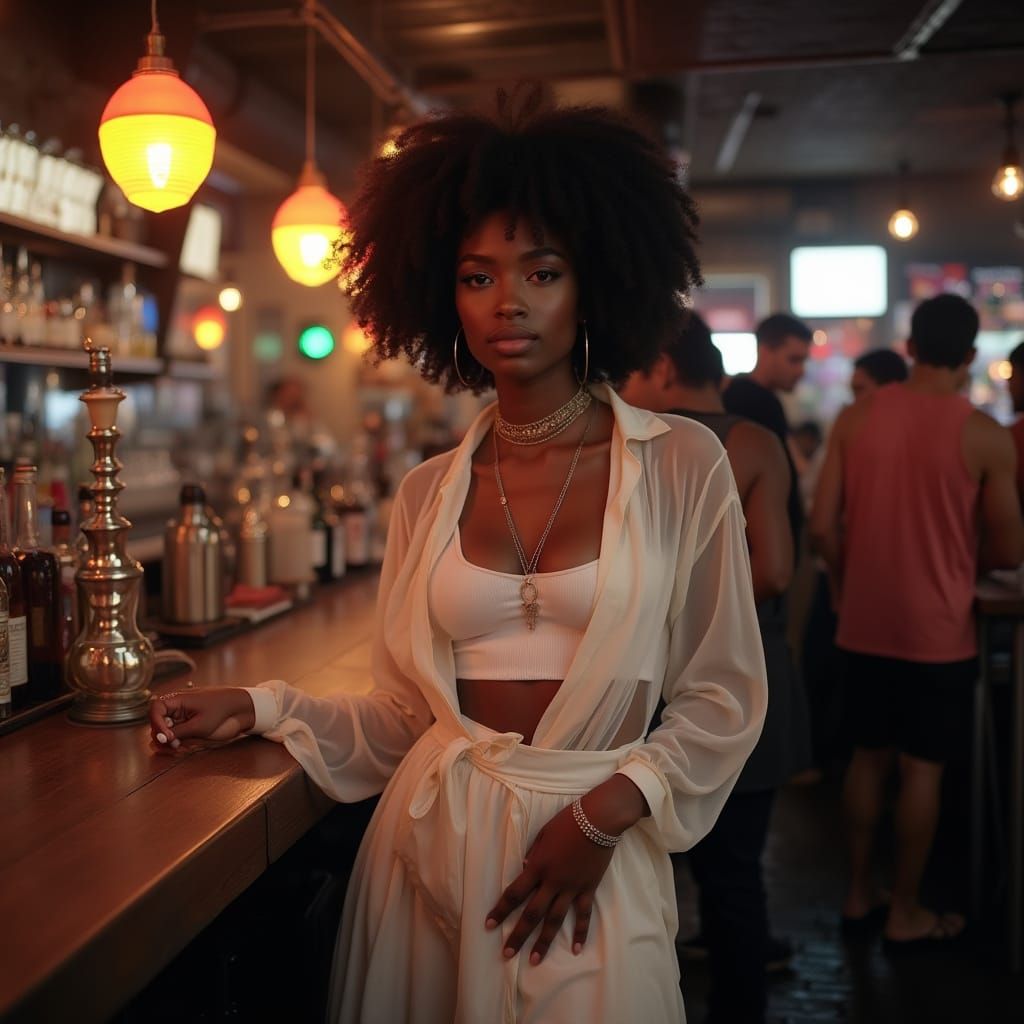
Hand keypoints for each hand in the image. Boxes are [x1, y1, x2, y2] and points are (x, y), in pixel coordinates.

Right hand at [148, 687, 255, 753]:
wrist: (241, 706)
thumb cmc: (221, 709)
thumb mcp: (199, 724)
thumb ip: (178, 732)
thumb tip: (159, 740)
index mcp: (177, 699)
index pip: (155, 710)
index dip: (157, 724)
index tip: (167, 737)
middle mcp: (177, 706)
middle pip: (158, 722)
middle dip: (162, 736)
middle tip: (175, 746)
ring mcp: (182, 714)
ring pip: (166, 730)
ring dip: (169, 741)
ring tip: (181, 749)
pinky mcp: (188, 722)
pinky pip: (176, 732)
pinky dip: (178, 741)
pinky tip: (185, 748)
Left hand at [484, 778, 646, 964]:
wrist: (597, 820)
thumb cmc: (567, 822)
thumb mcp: (543, 834)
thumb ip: (534, 853)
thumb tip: (526, 868)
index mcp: (538, 866)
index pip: (514, 893)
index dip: (501, 910)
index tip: (489, 924)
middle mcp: (552, 881)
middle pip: (532, 913)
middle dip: (518, 935)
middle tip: (507, 953)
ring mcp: (571, 887)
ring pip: (555, 920)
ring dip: (544, 941)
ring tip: (535, 960)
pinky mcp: (588, 888)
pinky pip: (583, 914)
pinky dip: (580, 932)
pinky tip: (577, 949)